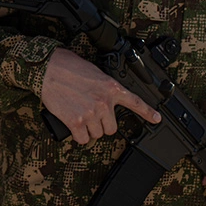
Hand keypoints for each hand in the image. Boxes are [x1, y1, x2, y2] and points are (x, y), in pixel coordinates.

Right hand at [40, 48, 159, 144]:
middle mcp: (104, 102)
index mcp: (112, 88)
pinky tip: (72, 124)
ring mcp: (90, 113)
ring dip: (88, 129)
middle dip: (101, 124)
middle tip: (89, 113)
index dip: (148, 113)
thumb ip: (105, 89)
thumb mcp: (95, 74)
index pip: (135, 102)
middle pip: (111, 128)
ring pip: (96, 134)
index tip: (157, 119)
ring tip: (77, 115)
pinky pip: (83, 139)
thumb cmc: (68, 67)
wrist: (48, 69)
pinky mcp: (75, 121)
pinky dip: (78, 135)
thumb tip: (106, 103)